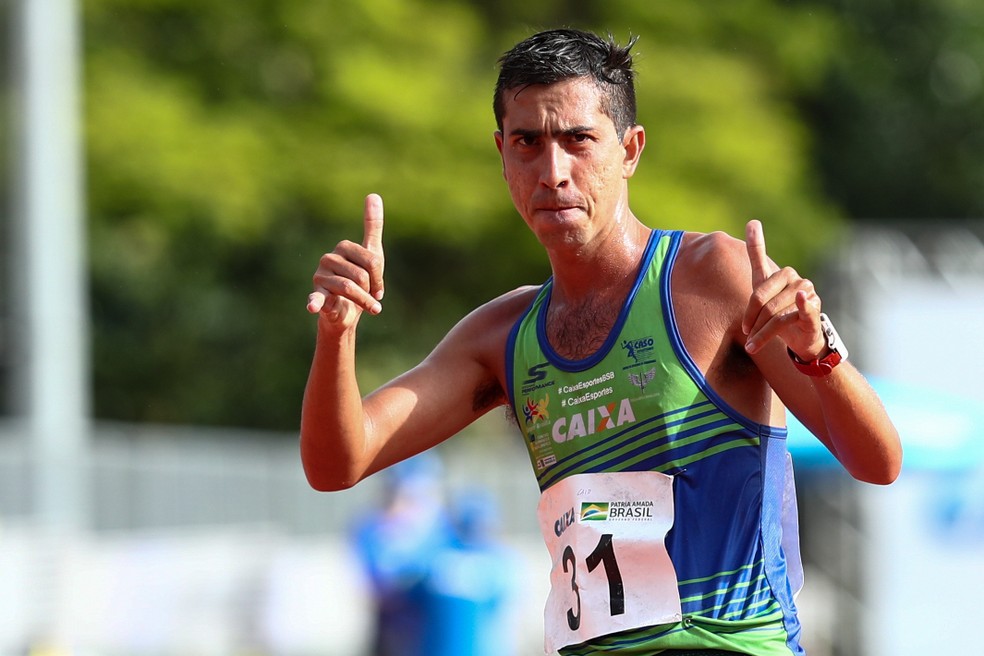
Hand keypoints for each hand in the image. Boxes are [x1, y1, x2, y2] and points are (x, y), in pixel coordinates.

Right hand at [306, 194, 385, 326]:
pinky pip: (316, 296)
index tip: (377, 287)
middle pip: (362, 275)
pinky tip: (312, 306)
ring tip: (371, 310)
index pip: (372, 260)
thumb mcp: (371, 253)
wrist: (346, 310)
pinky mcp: (316, 295)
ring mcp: (320, 276)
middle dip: (371, 290)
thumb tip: (373, 194)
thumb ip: (372, 226)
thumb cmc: (360, 279)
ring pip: (351, 288)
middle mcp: (328, 258)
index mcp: (343, 246)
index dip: (379, 278)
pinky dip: (314, 301)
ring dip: (364, 302)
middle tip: (369, 297)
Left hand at [741, 219, 824, 357]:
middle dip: (752, 318)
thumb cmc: (779, 312)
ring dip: (763, 332)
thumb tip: (753, 221)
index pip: (760, 264)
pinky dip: (803, 306)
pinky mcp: (815, 312)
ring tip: (753, 345)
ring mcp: (808, 295)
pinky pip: (805, 309)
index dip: (754, 248)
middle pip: (762, 297)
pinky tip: (802, 301)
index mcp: (781, 274)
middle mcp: (796, 280)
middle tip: (746, 332)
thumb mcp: (763, 289)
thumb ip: (757, 257)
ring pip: (776, 312)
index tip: (751, 224)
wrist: (802, 339)